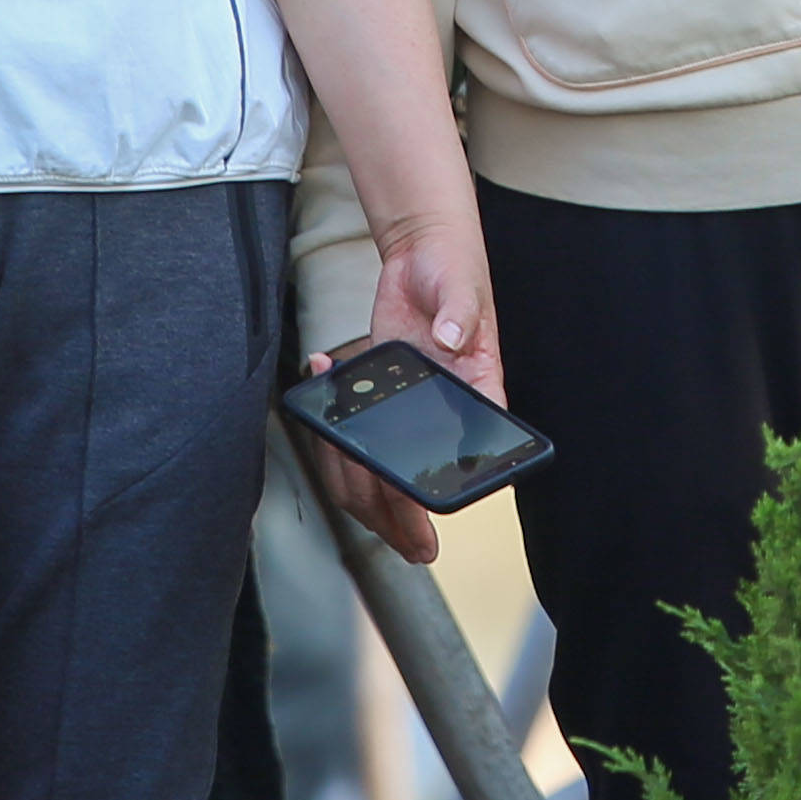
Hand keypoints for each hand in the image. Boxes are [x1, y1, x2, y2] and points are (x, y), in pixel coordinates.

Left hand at [296, 225, 505, 565]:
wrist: (423, 250)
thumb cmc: (454, 267)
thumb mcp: (461, 284)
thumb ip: (460, 311)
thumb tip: (452, 342)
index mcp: (478, 385)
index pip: (472, 450)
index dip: (450, 488)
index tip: (433, 519)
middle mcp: (446, 405)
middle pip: (422, 472)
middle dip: (409, 514)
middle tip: (408, 549)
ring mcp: (411, 404)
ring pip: (386, 463)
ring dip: (364, 479)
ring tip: (342, 468)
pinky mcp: (383, 393)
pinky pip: (359, 429)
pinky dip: (334, 426)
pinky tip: (322, 387)